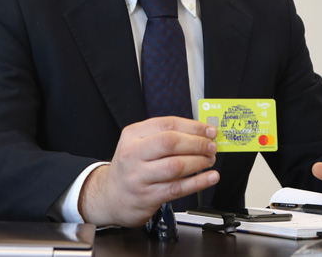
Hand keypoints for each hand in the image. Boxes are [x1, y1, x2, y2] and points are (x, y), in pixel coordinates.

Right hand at [78, 116, 219, 226]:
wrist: (110, 197)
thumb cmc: (130, 167)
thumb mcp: (138, 143)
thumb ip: (165, 136)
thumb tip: (200, 132)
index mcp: (132, 135)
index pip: (167, 124)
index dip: (193, 126)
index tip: (209, 130)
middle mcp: (133, 154)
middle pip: (170, 143)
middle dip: (197, 143)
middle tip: (211, 146)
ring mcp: (139, 177)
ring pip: (176, 166)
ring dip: (199, 162)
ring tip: (210, 160)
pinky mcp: (148, 197)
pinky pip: (178, 188)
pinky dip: (198, 182)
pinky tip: (210, 177)